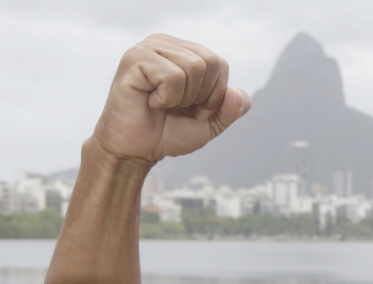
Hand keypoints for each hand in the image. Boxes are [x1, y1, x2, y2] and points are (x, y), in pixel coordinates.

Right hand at [90, 34, 251, 164]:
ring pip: (194, 67)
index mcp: (183, 52)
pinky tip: (150, 101)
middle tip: (176, 107)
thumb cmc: (168, 133)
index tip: (194, 110)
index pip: (220, 63)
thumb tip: (238, 93)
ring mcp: (148, 48)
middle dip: (201, 96)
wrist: (136, 150)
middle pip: (210, 62)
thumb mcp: (210, 123)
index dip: (215, 95)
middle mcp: (165, 43)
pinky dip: (166, 98)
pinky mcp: (134, 59)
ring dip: (182, 97)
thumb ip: (231, 109)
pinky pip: (173, 77)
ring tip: (161, 103)